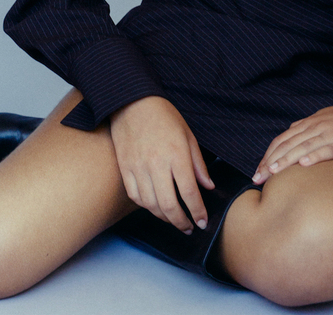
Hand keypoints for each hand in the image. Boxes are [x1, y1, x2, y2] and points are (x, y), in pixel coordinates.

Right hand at [109, 96, 214, 233]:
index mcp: (176, 155)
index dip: (197, 212)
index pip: (189, 193)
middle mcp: (157, 164)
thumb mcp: (187, 135)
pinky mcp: (125, 168)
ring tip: (173, 219)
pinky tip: (155, 206)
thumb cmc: (164, 116)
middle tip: (188, 228)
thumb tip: (207, 187)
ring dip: (164, 217)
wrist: (132, 102)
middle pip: (169, 205)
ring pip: (151, 205)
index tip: (202, 222)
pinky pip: (135, 196)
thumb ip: (198, 163)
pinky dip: (146, 206)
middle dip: (181, 222)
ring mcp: (138, 168)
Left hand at [252, 106, 332, 183]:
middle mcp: (317, 128)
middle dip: (271, 161)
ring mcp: (331, 134)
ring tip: (273, 171)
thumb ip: (308, 126)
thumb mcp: (325, 118)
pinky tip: (304, 164)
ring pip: (304, 147)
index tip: (258, 170)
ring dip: (287, 159)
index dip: (269, 154)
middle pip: (289, 144)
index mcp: (310, 123)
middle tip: (257, 177)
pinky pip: (329, 149)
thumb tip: (291, 131)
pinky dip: (315, 156)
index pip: (283, 139)